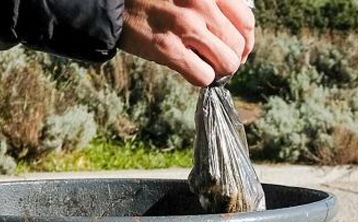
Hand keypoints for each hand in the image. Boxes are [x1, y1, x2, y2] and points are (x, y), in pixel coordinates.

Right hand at [119, 0, 255, 86]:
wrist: (111, 2)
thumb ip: (212, 3)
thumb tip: (235, 29)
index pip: (246, 21)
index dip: (246, 41)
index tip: (238, 48)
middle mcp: (201, 4)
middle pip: (238, 45)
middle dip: (232, 59)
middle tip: (218, 61)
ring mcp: (185, 27)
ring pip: (227, 63)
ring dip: (219, 70)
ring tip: (206, 66)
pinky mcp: (168, 49)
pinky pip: (204, 76)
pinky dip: (203, 78)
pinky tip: (190, 69)